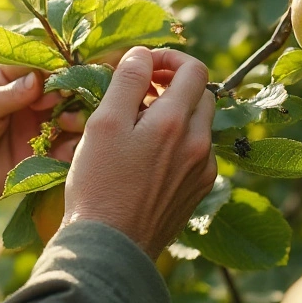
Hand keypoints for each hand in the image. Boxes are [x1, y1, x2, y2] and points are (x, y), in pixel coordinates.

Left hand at [0, 62, 85, 222]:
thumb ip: (11, 93)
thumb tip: (40, 80)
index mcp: (12, 77)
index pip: (45, 63)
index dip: (59, 66)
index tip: (64, 75)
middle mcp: (30, 100)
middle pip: (66, 90)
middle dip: (72, 92)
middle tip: (62, 101)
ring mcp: (38, 128)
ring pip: (72, 119)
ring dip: (75, 119)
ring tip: (64, 123)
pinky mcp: (41, 157)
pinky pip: (66, 150)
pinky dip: (72, 148)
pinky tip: (66, 147)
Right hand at [63, 47, 218, 258]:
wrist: (110, 247)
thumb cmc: (99, 184)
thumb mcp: (104, 124)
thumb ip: (127, 82)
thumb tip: (143, 55)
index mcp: (176, 123)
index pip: (195, 69)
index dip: (170, 59)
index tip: (144, 67)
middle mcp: (199, 145)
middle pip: (202, 95)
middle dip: (174, 85)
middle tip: (139, 94)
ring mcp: (202, 171)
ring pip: (199, 125)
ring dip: (176, 114)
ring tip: (138, 126)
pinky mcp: (197, 192)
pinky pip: (196, 153)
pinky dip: (178, 143)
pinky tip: (146, 157)